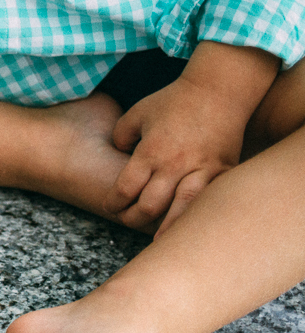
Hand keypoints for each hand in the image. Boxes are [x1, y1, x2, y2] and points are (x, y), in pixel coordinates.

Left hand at [104, 43, 278, 233]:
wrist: (218, 89)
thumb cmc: (174, 100)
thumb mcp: (137, 113)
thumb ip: (121, 136)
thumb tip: (118, 154)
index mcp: (150, 152)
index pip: (125, 188)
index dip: (114, 203)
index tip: (110, 206)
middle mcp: (174, 165)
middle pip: (150, 205)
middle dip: (133, 217)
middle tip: (127, 219)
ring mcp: (201, 169)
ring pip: (181, 208)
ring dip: (166, 228)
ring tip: (157, 243)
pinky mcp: (223, 170)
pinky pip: (210, 199)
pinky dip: (199, 214)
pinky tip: (192, 228)